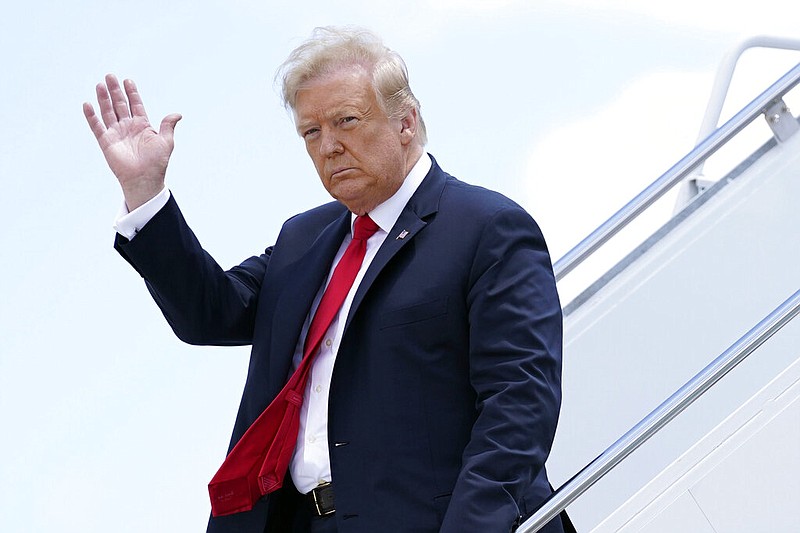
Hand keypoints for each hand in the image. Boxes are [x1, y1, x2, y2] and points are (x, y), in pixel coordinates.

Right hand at [83, 74, 181, 209]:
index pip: (135, 105)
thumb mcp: (166, 141)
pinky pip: (97, 126)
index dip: (131, 93)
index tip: (128, 80)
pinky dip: (91, 116)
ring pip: (108, 112)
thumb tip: (178, 114)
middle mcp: (128, 127)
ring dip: (103, 98)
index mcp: (142, 125)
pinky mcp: (106, 142)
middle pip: (119, 105)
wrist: (145, 179)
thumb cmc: (157, 163)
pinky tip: (88, 104)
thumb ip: (168, 125)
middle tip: (110, 76)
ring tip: (100, 84)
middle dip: (115, 91)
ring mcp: (116, 133)